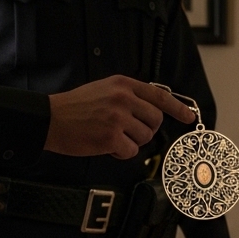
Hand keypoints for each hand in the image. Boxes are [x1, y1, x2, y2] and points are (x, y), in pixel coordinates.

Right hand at [45, 76, 194, 157]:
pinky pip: (131, 152)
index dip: (178, 108)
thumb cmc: (76, 107)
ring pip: (144, 137)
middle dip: (146, 130)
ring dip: (131, 142)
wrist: (50, 118)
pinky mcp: (111, 137)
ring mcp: (118, 117)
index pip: (159, 96)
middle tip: (128, 132)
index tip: (189, 117)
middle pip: (155, 120)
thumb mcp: (104, 89)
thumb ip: (128, 96)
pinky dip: (120, 153)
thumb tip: (152, 111)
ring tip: (110, 135)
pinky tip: (105, 145)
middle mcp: (124, 98)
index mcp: (123, 84)